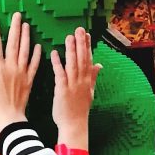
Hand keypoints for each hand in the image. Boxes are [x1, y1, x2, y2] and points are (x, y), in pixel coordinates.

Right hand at [0, 13, 40, 130]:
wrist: (10, 118)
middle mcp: (10, 67)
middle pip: (13, 43)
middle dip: (15, 28)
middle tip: (17, 15)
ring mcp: (22, 72)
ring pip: (25, 50)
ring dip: (26, 37)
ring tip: (26, 25)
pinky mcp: (30, 79)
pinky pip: (34, 64)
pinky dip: (37, 54)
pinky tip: (38, 45)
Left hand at [51, 27, 100, 154]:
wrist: (74, 125)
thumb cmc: (80, 110)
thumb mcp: (89, 92)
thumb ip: (93, 77)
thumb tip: (99, 65)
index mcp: (88, 80)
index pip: (89, 59)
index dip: (88, 46)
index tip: (87, 34)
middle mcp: (82, 80)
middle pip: (83, 59)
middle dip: (81, 43)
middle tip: (79, 29)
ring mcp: (73, 84)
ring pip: (73, 64)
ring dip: (71, 50)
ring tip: (69, 36)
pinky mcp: (63, 89)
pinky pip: (60, 73)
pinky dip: (58, 63)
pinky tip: (55, 53)